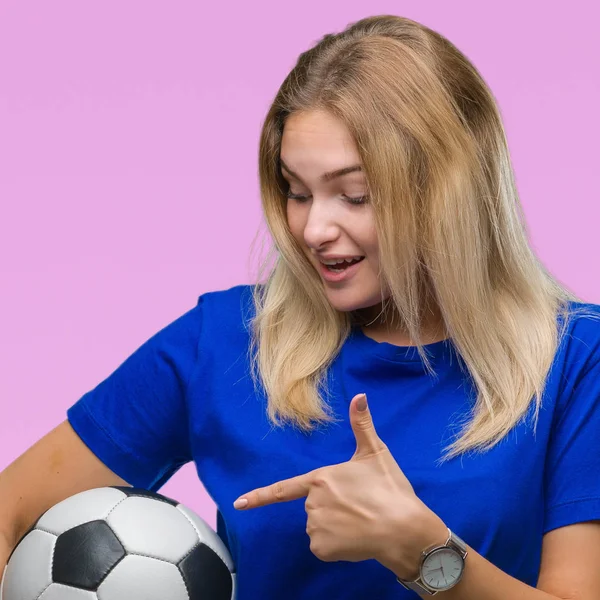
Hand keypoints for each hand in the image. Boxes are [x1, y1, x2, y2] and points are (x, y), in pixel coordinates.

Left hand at [233, 393, 446, 577]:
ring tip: (361, 521)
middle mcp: (312, 502)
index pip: (285, 488)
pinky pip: (325, 546)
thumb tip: (359, 395)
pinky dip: (338, 545)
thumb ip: (362, 424)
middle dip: (334, 507)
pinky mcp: (323, 548)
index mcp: (321, 478)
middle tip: (361, 506)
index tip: (238, 504)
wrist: (404, 528)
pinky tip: (357, 538)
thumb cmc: (389, 489)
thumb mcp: (375, 453)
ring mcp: (316, 526)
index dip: (260, 497)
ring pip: (320, 527)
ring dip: (336, 527)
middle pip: (315, 506)